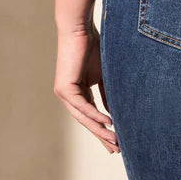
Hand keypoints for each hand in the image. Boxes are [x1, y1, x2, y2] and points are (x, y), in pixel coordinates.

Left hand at [54, 21, 119, 153]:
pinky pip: (82, 107)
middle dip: (102, 136)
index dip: (103, 130)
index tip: (116, 143)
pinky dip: (96, 115)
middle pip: (87, 121)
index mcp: (77, 93)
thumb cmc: (94, 48)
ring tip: (115, 141)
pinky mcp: (64, 88)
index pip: (91, 116)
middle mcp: (68, 96)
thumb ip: (107, 94)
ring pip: (84, 117)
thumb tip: (115, 113)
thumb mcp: (105, 76)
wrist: (81, 30)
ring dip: (100, 130)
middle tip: (116, 149)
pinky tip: (109, 123)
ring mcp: (64, 93)